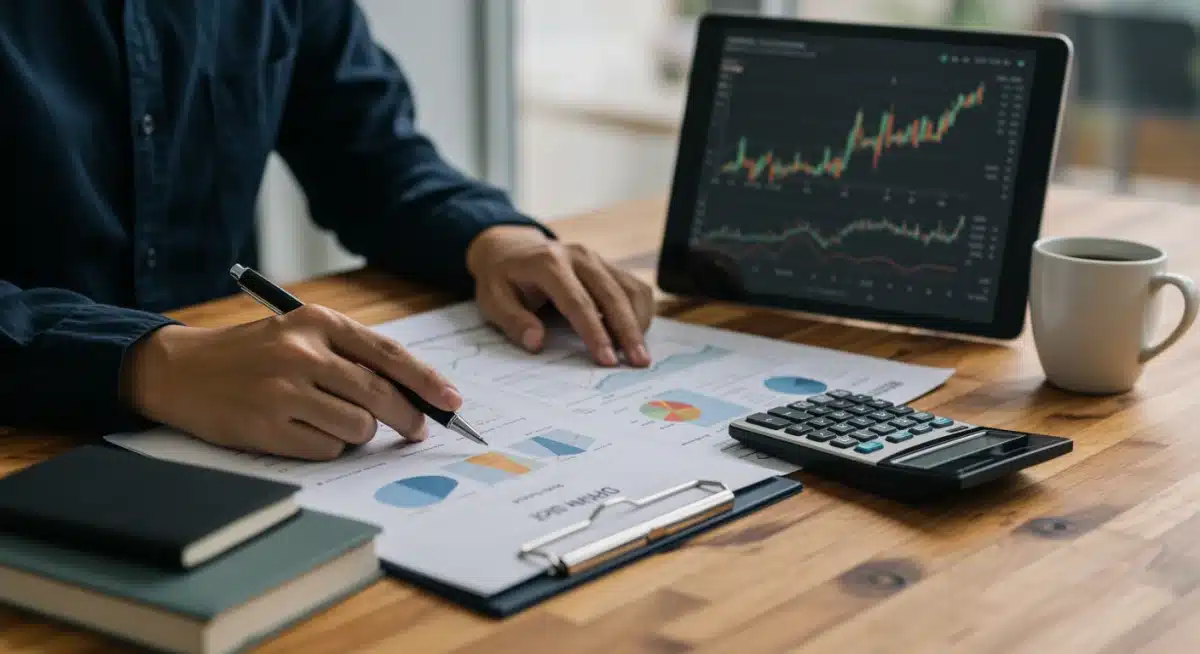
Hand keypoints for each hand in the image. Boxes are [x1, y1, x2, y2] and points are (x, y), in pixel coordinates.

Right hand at [122, 305, 459, 459]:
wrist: (180, 369)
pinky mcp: (266, 427)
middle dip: (408, 417)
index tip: (451, 400)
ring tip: (331, 420)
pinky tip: (303, 431)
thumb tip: (415, 392)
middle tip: (417, 429)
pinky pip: (326, 449)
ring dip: (358, 433)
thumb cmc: (253, 354)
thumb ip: (352, 355)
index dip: (425, 380)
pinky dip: (327, 447)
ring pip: (358, 427)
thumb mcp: (301, 334)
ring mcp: (282, 391)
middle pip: (379, 394)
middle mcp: (302, 353)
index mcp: (316, 322)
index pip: (387, 354)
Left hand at [466, 225, 654, 366]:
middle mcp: (578, 256)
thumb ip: (513, 321)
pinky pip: (634, 287)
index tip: (607, 359)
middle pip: (612, 295)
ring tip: (639, 354)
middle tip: (639, 362)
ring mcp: (597, 259)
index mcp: (549, 263)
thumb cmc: (502, 279)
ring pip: (630, 289)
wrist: (511, 249)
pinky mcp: (608, 265)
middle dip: (628, 331)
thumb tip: (536, 342)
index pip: (578, 302)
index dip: (595, 332)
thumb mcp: (492, 300)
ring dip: (639, 322)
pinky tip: (634, 335)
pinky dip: (640, 311)